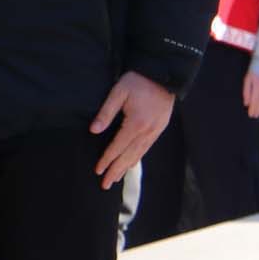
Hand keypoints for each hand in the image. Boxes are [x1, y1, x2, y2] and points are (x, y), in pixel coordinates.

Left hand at [92, 71, 179, 185]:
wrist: (164, 74)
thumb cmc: (138, 81)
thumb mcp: (118, 92)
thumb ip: (106, 112)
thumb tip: (94, 130)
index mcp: (136, 123)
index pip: (118, 147)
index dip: (107, 159)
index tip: (97, 171)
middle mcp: (148, 130)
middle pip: (129, 155)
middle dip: (116, 170)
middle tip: (105, 185)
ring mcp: (156, 130)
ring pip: (139, 153)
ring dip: (127, 167)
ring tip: (117, 178)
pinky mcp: (160, 127)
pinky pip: (147, 147)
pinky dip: (138, 157)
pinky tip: (132, 163)